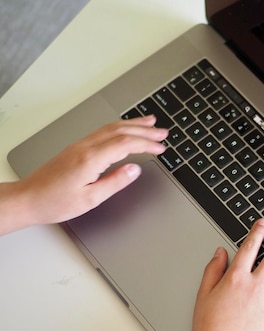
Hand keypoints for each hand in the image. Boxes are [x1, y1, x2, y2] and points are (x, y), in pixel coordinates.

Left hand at [8, 116, 166, 229]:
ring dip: (132, 125)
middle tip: (162, 132)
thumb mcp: (90, 199)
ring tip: (149, 123)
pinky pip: (103, 132)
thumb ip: (115, 182)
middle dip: (144, 130)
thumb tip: (134, 170)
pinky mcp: (76, 148)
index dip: (146, 144)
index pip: (126, 144)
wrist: (28, 198)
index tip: (161, 147)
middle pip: (120, 131)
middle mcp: (85, 147)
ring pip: (111, 128)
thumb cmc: (55, 201)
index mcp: (91, 159)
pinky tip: (125, 130)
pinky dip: (119, 128)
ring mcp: (80, 145)